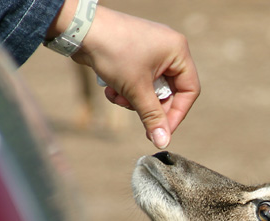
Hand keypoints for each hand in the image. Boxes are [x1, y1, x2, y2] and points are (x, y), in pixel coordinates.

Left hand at [70, 5, 199, 147]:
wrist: (80, 29)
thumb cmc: (114, 52)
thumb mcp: (136, 89)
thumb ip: (153, 117)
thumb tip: (163, 142)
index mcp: (178, 51)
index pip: (189, 90)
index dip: (177, 113)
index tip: (163, 131)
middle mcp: (168, 49)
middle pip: (169, 91)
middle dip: (149, 106)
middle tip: (138, 118)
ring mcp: (151, 50)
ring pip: (152, 88)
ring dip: (134, 100)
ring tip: (118, 97)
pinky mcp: (135, 54)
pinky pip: (139, 80)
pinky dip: (127, 89)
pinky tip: (111, 88)